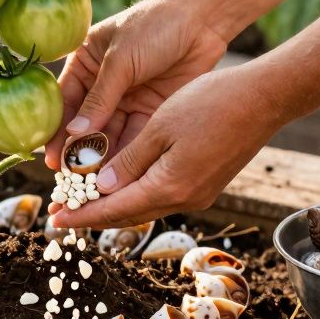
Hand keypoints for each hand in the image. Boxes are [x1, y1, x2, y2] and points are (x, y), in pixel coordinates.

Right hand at [44, 0, 229, 171]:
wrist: (203, 19)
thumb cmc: (155, 26)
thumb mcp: (121, 60)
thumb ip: (99, 99)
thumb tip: (74, 133)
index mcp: (86, 63)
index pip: (64, 102)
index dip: (57, 131)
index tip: (53, 159)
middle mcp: (103, 84)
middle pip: (86, 124)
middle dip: (79, 151)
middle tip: (72, 180)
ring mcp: (127, 98)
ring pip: (110, 134)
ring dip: (103, 158)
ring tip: (94, 183)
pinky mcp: (151, 110)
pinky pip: (135, 136)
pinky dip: (127, 154)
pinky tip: (119, 175)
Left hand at [48, 63, 286, 229]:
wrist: (264, 99)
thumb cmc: (211, 103)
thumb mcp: (160, 126)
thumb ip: (129, 160)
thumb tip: (102, 188)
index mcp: (169, 187)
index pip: (114, 210)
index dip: (82, 215)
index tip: (55, 219)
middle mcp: (184, 199)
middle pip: (128, 215)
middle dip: (93, 215)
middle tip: (61, 212)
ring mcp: (198, 194)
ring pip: (145, 206)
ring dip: (114, 205)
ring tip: (84, 200)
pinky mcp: (205, 183)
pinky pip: (161, 195)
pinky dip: (135, 193)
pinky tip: (120, 184)